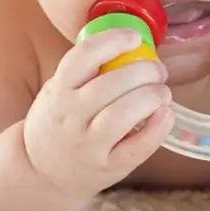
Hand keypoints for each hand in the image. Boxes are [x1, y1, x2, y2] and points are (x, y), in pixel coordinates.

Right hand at [23, 28, 173, 200]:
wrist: (43, 173)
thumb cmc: (59, 122)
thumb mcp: (58, 91)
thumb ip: (85, 70)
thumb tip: (129, 42)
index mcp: (59, 90)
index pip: (84, 56)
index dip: (113, 40)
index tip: (134, 37)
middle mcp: (71, 117)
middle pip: (110, 85)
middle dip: (143, 70)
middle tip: (158, 69)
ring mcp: (88, 145)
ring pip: (122, 115)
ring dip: (151, 97)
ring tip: (163, 92)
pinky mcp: (108, 167)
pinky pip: (137, 148)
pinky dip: (158, 129)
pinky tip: (167, 114)